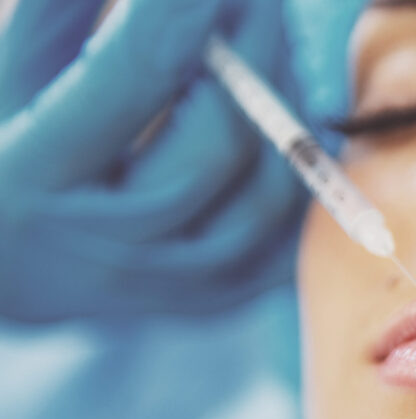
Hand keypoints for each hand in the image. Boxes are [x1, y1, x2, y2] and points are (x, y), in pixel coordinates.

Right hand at [0, 0, 304, 320]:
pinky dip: (296, 176)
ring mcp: (164, 286)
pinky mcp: (206, 301)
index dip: (180, 13)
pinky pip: (284, 240)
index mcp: (30, 178)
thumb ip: (62, 12)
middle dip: (252, 52)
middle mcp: (107, 246)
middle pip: (221, 143)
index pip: (133, 79)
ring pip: (267, 197)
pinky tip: (280, 121)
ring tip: (272, 49)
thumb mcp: (3, 76)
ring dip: (285, 107)